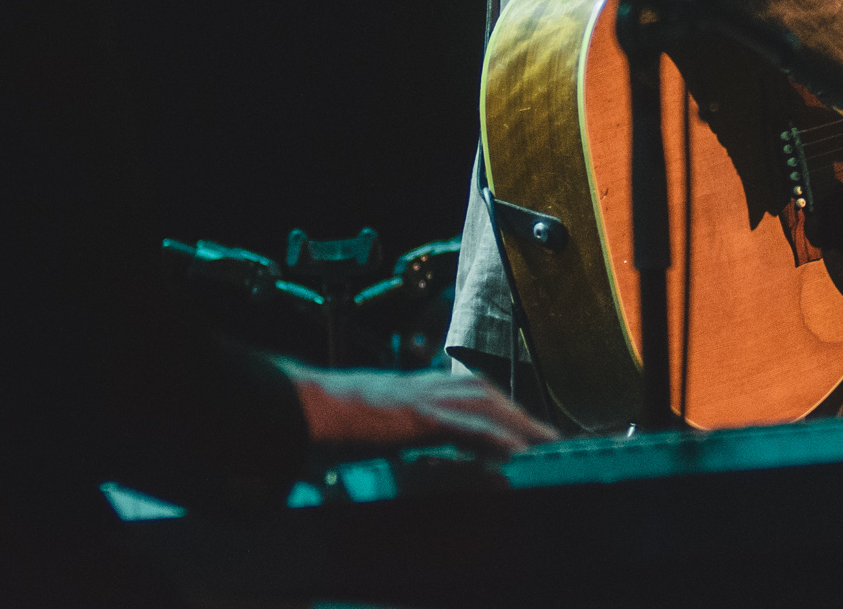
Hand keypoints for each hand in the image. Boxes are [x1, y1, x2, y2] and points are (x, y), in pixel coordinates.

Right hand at [280, 363, 556, 460]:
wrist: (293, 410)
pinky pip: (462, 427)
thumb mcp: (361, 429)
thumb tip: (395, 454)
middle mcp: (418, 387)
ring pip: (482, 403)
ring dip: (517, 423)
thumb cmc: (318, 423)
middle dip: (519, 414)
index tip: (522, 428)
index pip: (465, 393)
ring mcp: (416, 399)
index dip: (497, 408)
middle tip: (549, 437)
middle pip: (483, 394)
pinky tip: (514, 453)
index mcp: (408, 390)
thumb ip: (387, 438)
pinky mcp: (412, 417)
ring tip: (544, 444)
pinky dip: (492, 439)